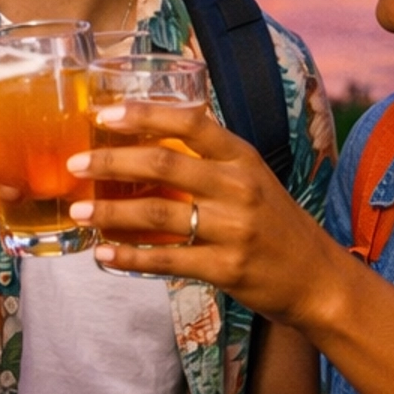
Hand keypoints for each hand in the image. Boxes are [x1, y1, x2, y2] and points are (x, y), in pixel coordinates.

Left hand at [67, 101, 317, 322]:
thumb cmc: (276, 224)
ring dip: (112, 210)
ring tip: (79, 210)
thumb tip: (148, 144)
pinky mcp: (226, 268)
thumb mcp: (252, 179)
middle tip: (76, 164)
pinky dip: (131, 256)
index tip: (104, 115)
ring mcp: (233, 229)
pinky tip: (104, 254)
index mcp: (242, 158)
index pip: (189, 122)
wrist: (317, 278)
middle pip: (163, 163)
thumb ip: (210, 161)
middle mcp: (238, 187)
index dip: (144, 114)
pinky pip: (167, 260)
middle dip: (111, 161)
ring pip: (158, 213)